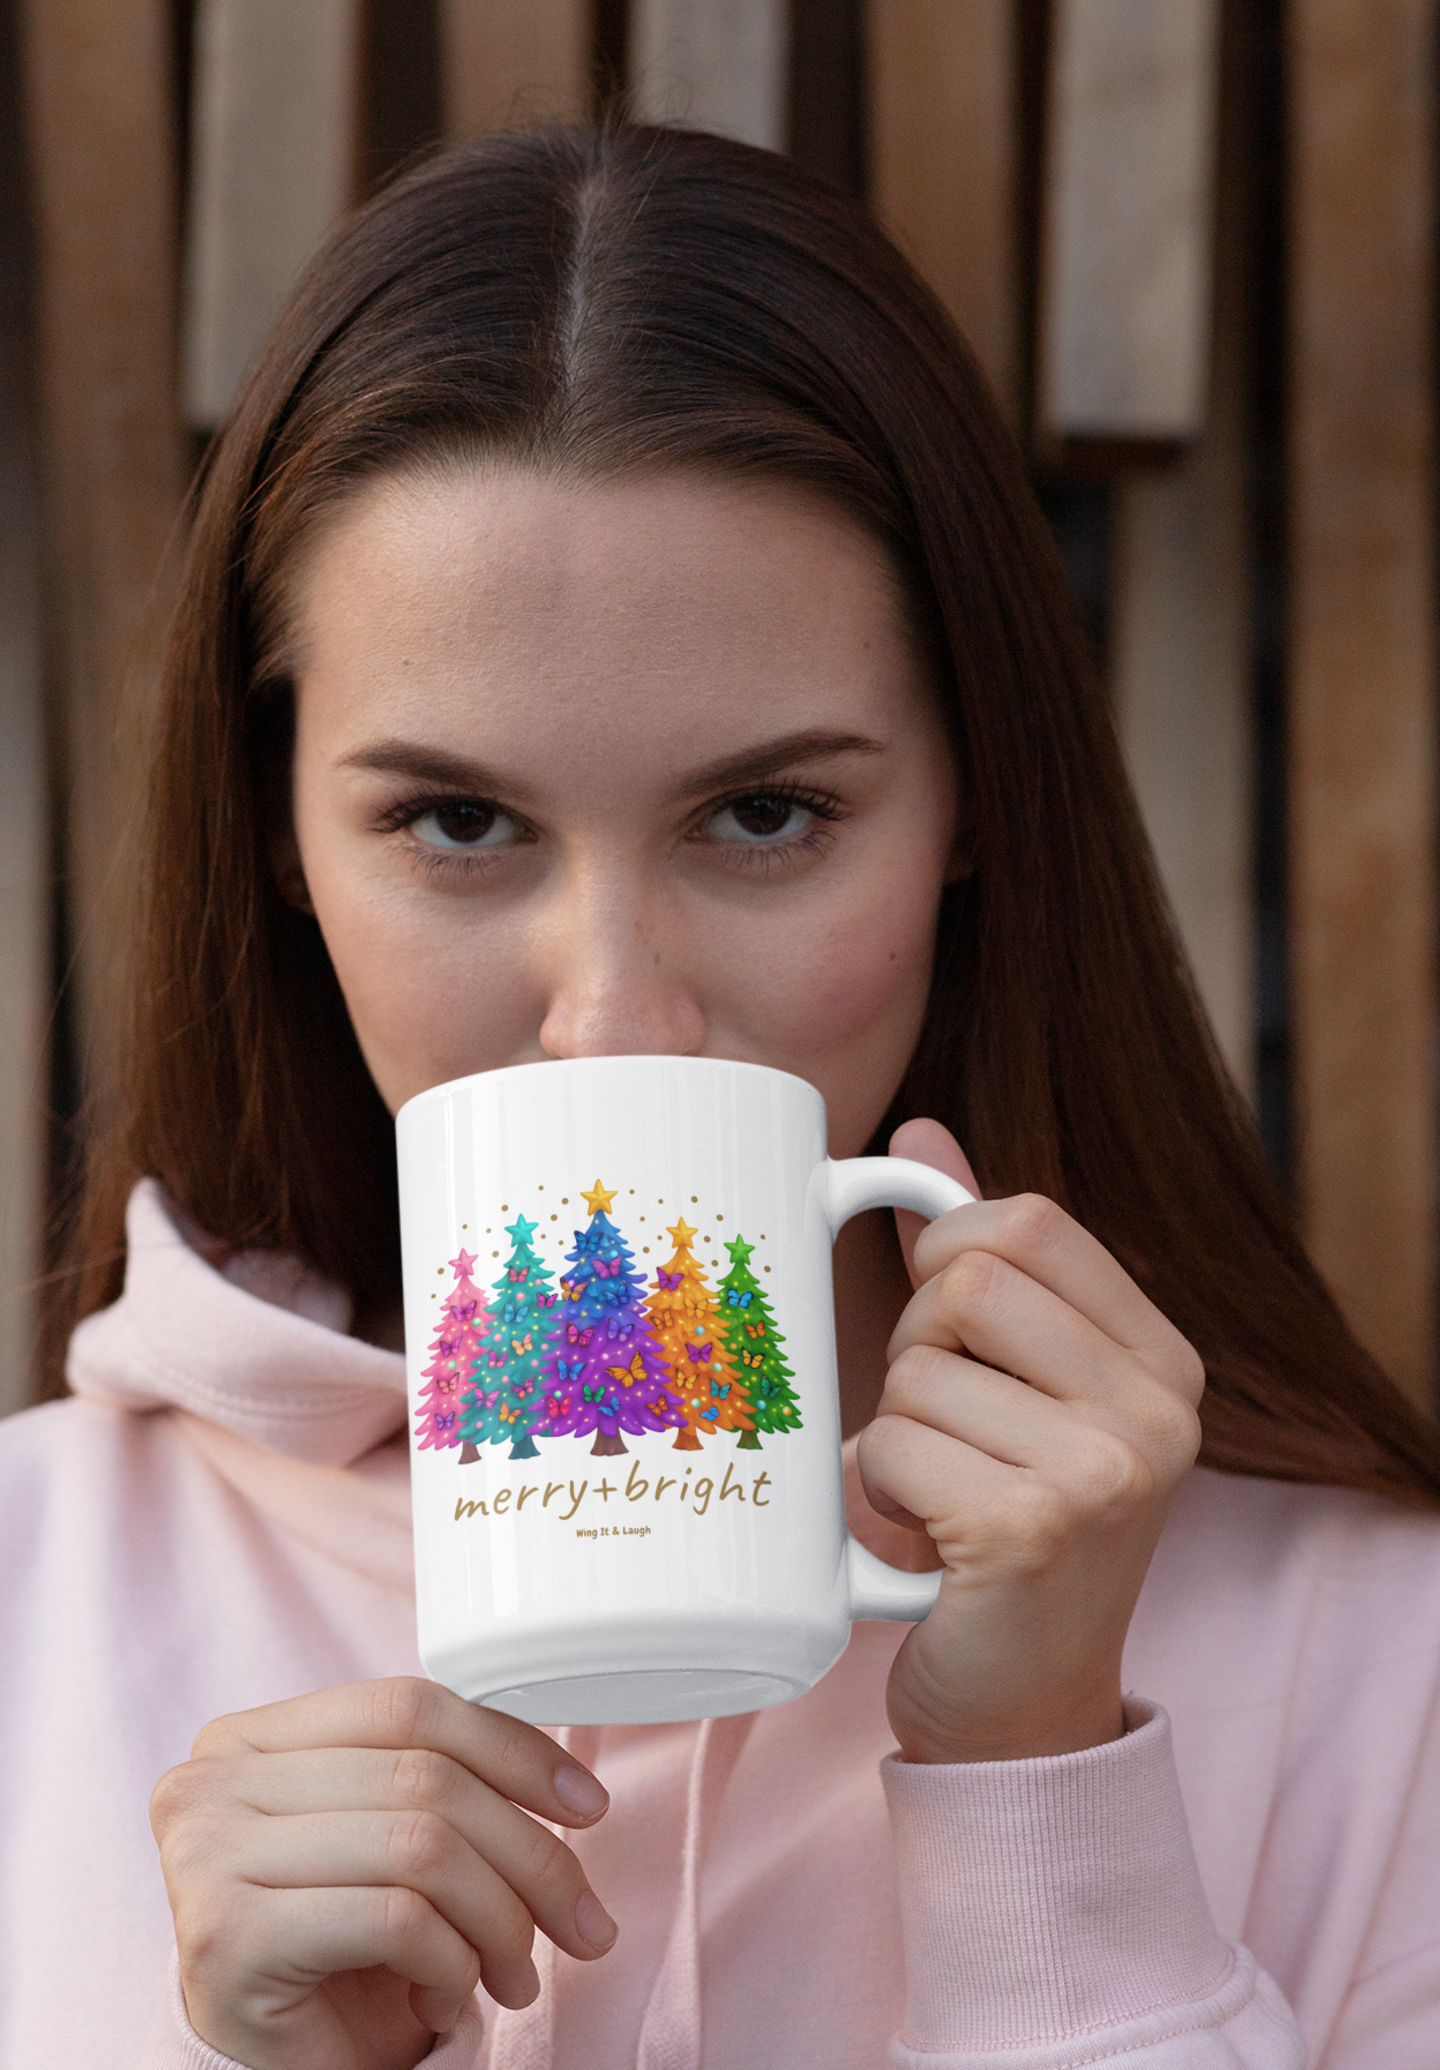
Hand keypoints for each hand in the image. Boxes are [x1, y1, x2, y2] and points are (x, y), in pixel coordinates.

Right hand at [150, 1678, 616, 2069]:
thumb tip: (574, 1786)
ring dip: (500, 1921)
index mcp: (249, 1737)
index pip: (408, 1706)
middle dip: (530, 1855)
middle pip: (425, 1778)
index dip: (513, 1749)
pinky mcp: (227, 1937)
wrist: (269, 2067)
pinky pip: (396, 1920)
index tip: (586, 1804)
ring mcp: (205, 1855)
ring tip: (513, 1973)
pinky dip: (451, 1964)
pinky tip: (443, 1999)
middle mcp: (211, 1781)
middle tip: (580, 1922)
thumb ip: (439, 1780)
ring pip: (421, 1845)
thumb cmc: (338, 1946)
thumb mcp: (388, 1837)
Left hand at [864, 1121, 1203, 1765]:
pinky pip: (887, 1445)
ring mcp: (1107, 1470)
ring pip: (914, 1371)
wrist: (1019, 1711)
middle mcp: (1159, 1409)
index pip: (1028, 1220)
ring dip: (889, 1433)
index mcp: (1163, 1359)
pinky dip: (872, 1490)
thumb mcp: (1013, 1387)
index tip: (944, 1323)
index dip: (948, 1252)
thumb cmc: (1003, 1528)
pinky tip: (918, 1540)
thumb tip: (916, 1132)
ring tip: (934, 1494)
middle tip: (938, 1427)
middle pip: (965, 1283)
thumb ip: (982, 1263)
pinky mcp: (1035, 1529)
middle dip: (914, 1350)